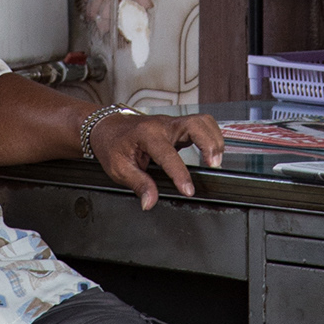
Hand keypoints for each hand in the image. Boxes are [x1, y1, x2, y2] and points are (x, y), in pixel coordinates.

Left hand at [91, 109, 224, 209]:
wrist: (107, 127)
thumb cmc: (112, 145)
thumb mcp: (119, 168)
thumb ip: (138, 184)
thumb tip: (150, 201)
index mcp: (147, 134)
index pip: (168, 154)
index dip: (180, 174)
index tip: (188, 190)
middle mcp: (163, 125)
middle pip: (196, 124)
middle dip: (209, 143)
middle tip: (213, 165)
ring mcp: (172, 123)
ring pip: (202, 122)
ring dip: (213, 139)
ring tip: (215, 160)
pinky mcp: (177, 127)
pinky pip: (200, 126)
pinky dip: (210, 137)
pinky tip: (210, 152)